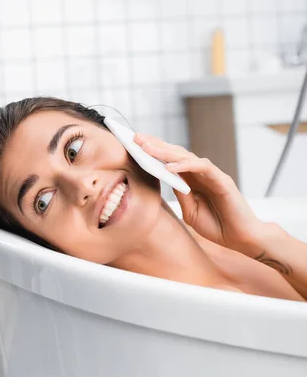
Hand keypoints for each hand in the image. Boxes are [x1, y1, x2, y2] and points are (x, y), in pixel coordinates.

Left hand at [133, 133, 264, 255]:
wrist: (242, 238)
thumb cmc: (217, 226)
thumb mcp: (190, 212)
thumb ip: (181, 194)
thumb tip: (167, 178)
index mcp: (193, 180)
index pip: (171, 161)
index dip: (154, 152)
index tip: (134, 145)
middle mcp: (201, 174)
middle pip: (176, 154)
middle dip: (156, 145)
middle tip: (136, 138)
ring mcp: (212, 175)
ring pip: (187, 157)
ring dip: (166, 152)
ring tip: (147, 148)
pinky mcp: (222, 180)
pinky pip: (202, 167)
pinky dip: (185, 165)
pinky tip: (169, 167)